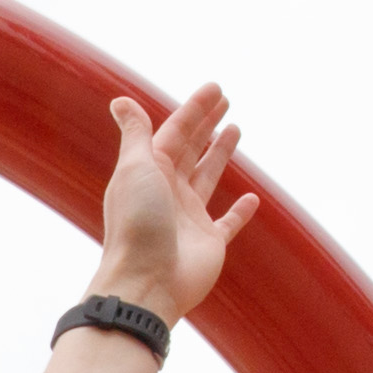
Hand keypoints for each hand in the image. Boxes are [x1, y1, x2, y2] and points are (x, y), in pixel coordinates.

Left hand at [92, 82, 261, 321]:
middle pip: (191, 150)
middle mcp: (169, 192)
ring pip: (208, 178)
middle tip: (225, 101)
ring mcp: (189, 218)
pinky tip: (251, 197)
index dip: (195, 110)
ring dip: (220, 154)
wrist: (147, 283)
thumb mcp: (135, 169)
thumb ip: (136, 134)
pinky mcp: (209, 243)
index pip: (175, 133)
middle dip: (206, 125)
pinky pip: (228, 222)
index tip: (216, 89)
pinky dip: (240, 211)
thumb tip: (120, 100)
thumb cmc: (138, 224)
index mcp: (150, 173)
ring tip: (235, 130)